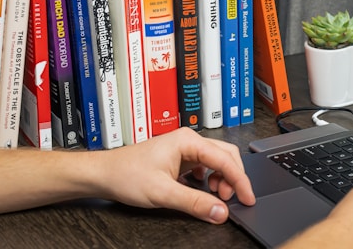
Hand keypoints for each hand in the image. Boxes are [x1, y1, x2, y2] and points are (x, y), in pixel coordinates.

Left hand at [94, 127, 255, 223]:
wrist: (105, 173)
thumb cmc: (126, 174)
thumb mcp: (163, 193)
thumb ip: (195, 202)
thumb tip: (220, 211)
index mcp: (188, 141)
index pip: (225, 159)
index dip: (240, 180)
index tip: (248, 198)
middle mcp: (188, 141)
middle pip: (225, 156)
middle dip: (233, 178)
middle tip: (235, 200)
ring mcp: (184, 149)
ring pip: (216, 161)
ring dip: (222, 179)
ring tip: (217, 196)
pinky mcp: (180, 158)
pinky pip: (205, 166)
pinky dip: (211, 179)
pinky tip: (204, 189)